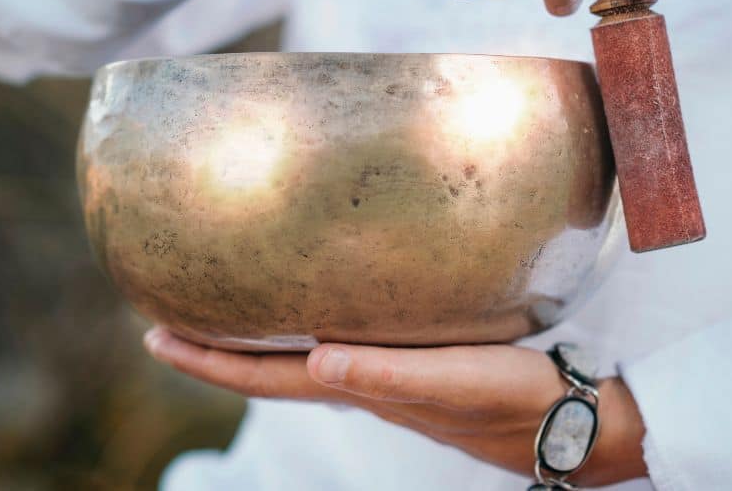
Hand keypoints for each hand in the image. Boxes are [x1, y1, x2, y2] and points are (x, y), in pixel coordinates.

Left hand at [143, 327, 647, 485]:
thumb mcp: (457, 383)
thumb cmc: (520, 400)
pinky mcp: (413, 361)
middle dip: (215, 351)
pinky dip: (301, 332)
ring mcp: (386, 376)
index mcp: (364, 388)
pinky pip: (337, 345)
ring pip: (298, 360)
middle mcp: (364, 383)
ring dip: (252, 343)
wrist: (575, 420)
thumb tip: (318, 360)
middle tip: (165, 323)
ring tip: (219, 313)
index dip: (210, 363)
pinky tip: (309, 311)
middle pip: (270, 370)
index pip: (267, 377)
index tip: (155, 338)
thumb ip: (389, 377)